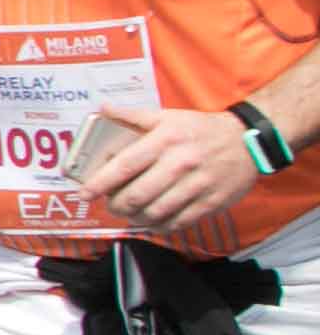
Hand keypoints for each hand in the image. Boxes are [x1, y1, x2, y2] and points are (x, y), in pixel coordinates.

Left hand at [72, 104, 267, 234]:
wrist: (249, 141)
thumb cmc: (201, 129)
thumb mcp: (168, 116)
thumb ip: (133, 115)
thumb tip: (102, 108)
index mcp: (165, 140)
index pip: (125, 166)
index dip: (100, 183)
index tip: (84, 193)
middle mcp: (180, 163)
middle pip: (137, 195)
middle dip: (116, 205)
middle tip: (110, 205)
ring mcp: (197, 185)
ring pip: (155, 212)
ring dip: (135, 218)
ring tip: (128, 214)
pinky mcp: (211, 202)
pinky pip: (178, 222)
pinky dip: (159, 226)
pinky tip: (152, 220)